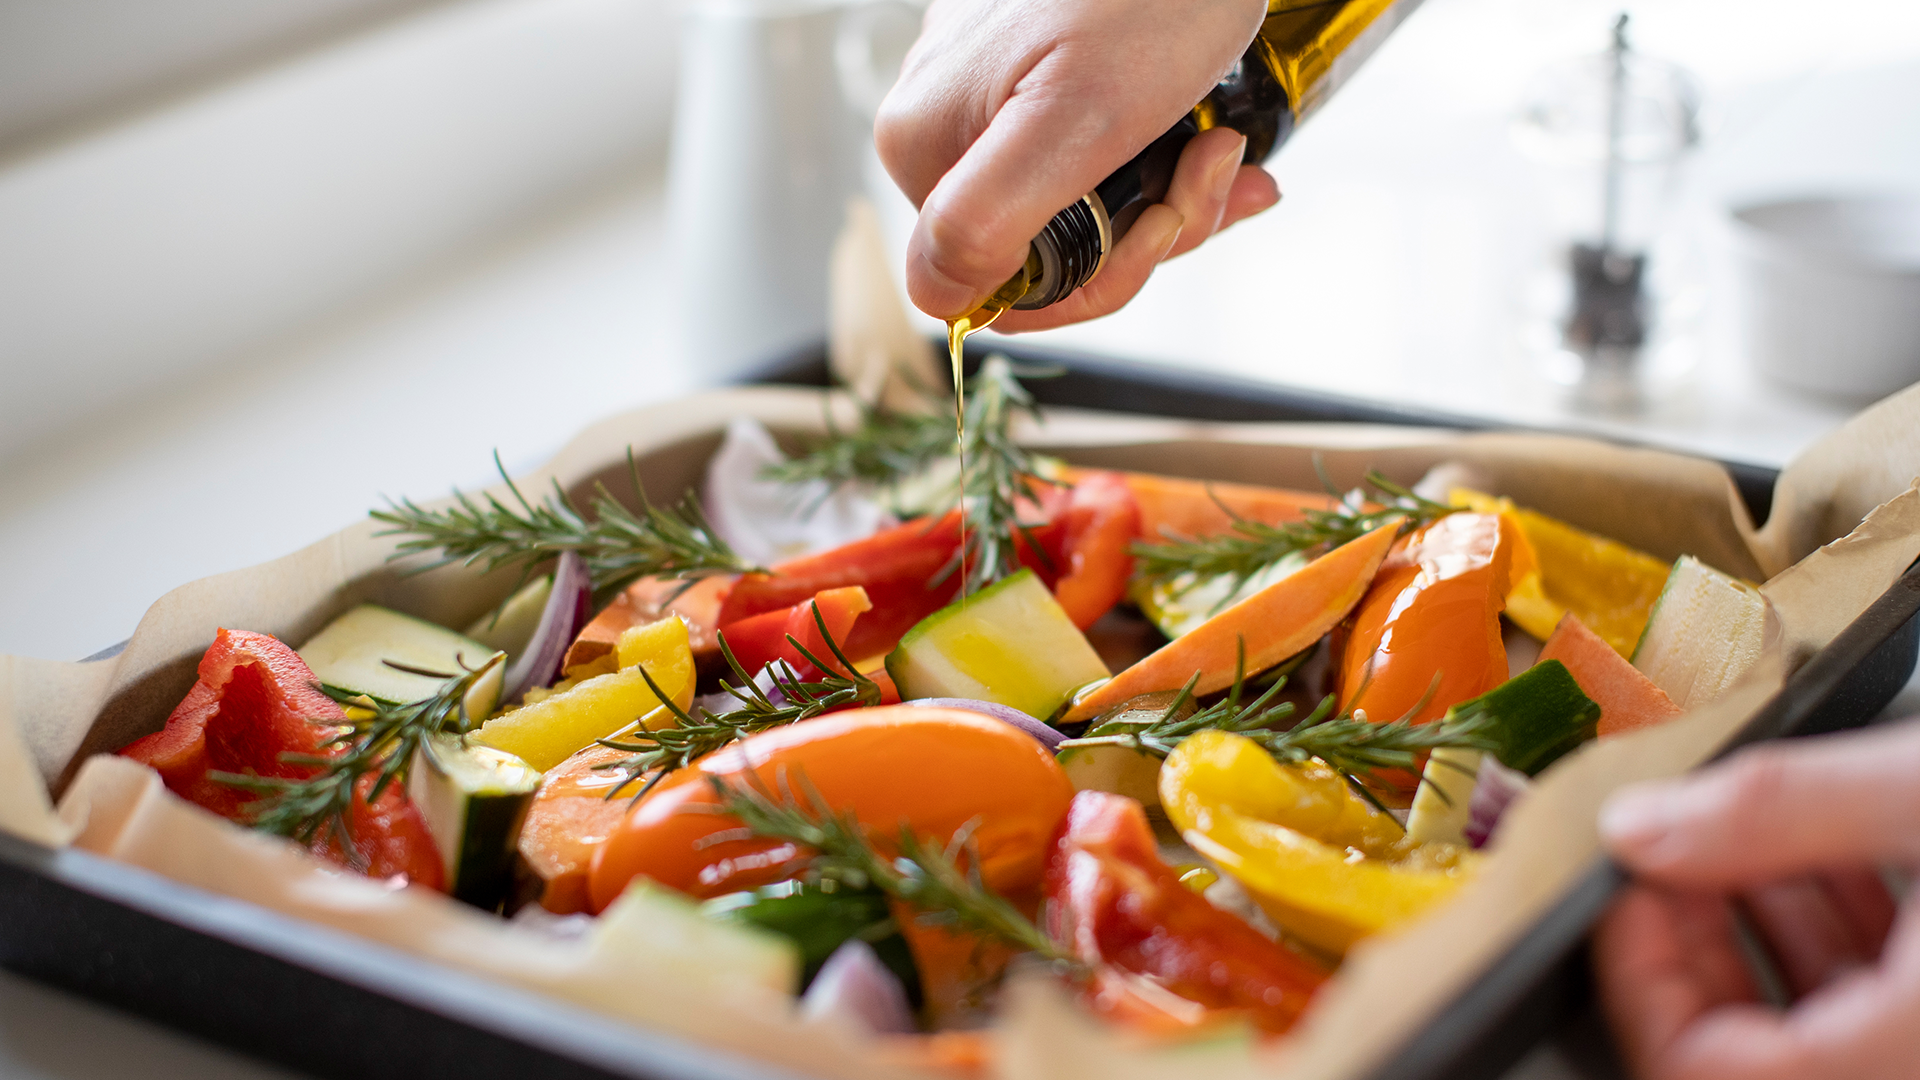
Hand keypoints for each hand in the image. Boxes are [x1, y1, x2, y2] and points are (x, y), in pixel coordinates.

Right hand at [875, 0, 1280, 328]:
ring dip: (1172, 200)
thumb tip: (933, 302)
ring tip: (1225, 145)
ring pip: (1082, 211)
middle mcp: (943, 125)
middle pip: (1045, 250)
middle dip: (1148, 233)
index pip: (991, 286)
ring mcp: (992, 96)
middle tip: (1212, 170)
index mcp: (926, 147)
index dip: (1090, 284)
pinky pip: (1097, 158)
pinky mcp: (1039, 72)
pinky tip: (1215, 136)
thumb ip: (987, 217)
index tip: (1161, 225)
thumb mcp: (1074, 120)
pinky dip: (1166, 163)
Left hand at [1594, 720, 1919, 1079]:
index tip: (1625, 884)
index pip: (1696, 1068)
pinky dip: (1841, 940)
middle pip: (1743, 1053)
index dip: (1636, 973)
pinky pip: (1879, 1012)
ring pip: (1816, 1032)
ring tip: (1755, 842)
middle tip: (1678, 853)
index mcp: (1906, 1055)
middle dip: (1695, 943)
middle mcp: (1917, 1067)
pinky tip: (1838, 861)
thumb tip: (1641, 826)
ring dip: (1766, 934)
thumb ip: (1774, 812)